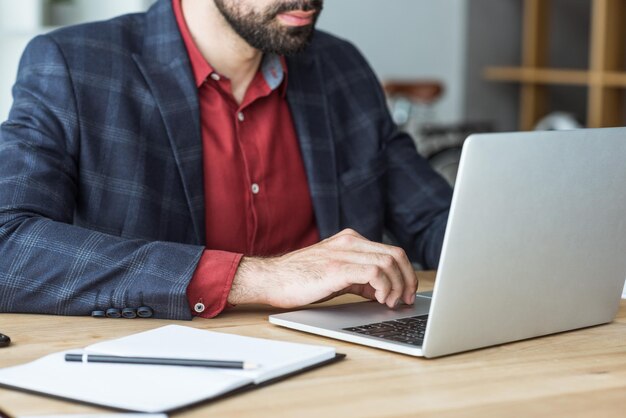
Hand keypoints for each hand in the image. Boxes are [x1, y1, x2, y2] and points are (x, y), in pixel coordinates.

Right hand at [227, 229, 417, 308]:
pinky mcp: (337, 267)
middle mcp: (350, 242)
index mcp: (350, 241)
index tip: (408, 291)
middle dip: (407, 279)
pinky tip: (379, 300)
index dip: (406, 272)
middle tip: (406, 299)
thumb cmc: (299, 279)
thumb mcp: (335, 275)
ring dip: (397, 286)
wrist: (271, 279)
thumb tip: (382, 291)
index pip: (391, 251)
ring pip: (388, 262)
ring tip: (390, 302)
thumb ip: (359, 279)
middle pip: (396, 254)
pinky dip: (384, 287)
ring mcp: (343, 252)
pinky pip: (374, 271)